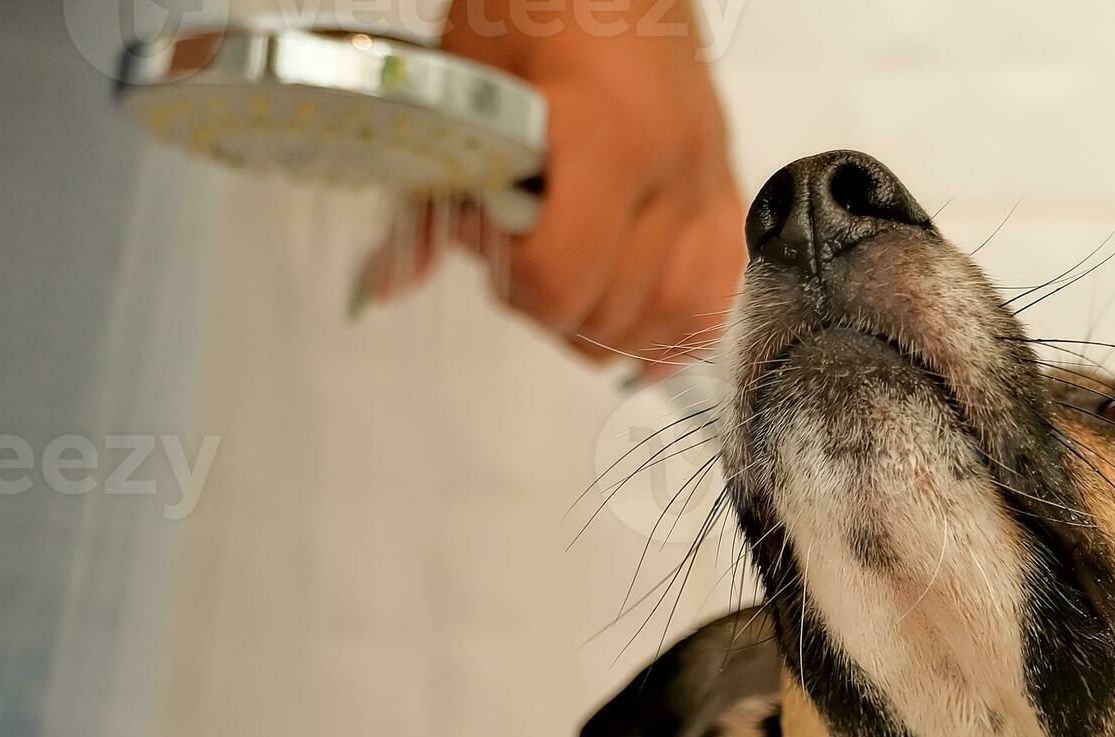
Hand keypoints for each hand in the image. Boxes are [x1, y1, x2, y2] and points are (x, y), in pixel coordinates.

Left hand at [368, 0, 744, 367]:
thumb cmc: (540, 0)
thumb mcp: (464, 76)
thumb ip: (433, 187)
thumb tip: (389, 280)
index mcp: (607, 135)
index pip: (561, 274)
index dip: (507, 273)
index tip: (482, 225)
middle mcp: (672, 168)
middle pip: (609, 312)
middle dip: (547, 302)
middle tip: (517, 245)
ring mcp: (706, 180)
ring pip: (669, 318)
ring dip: (607, 326)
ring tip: (566, 282)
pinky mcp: (725, 185)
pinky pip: (719, 293)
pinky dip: (678, 324)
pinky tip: (634, 322)